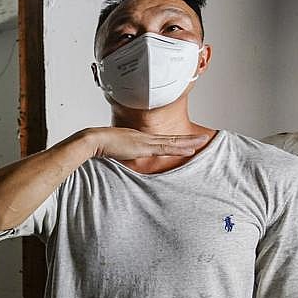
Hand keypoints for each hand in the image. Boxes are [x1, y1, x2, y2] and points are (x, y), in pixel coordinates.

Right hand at [77, 127, 209, 161]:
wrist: (93, 140)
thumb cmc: (98, 146)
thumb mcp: (113, 151)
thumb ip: (120, 155)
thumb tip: (120, 161)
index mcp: (138, 138)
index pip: (161, 139)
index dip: (175, 140)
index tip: (186, 141)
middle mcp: (144, 137)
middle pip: (171, 138)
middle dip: (188, 138)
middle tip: (204, 137)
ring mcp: (145, 141)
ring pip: (172, 141)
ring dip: (189, 142)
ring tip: (203, 141)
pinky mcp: (144, 147)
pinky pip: (166, 148)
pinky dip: (179, 148)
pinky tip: (190, 149)